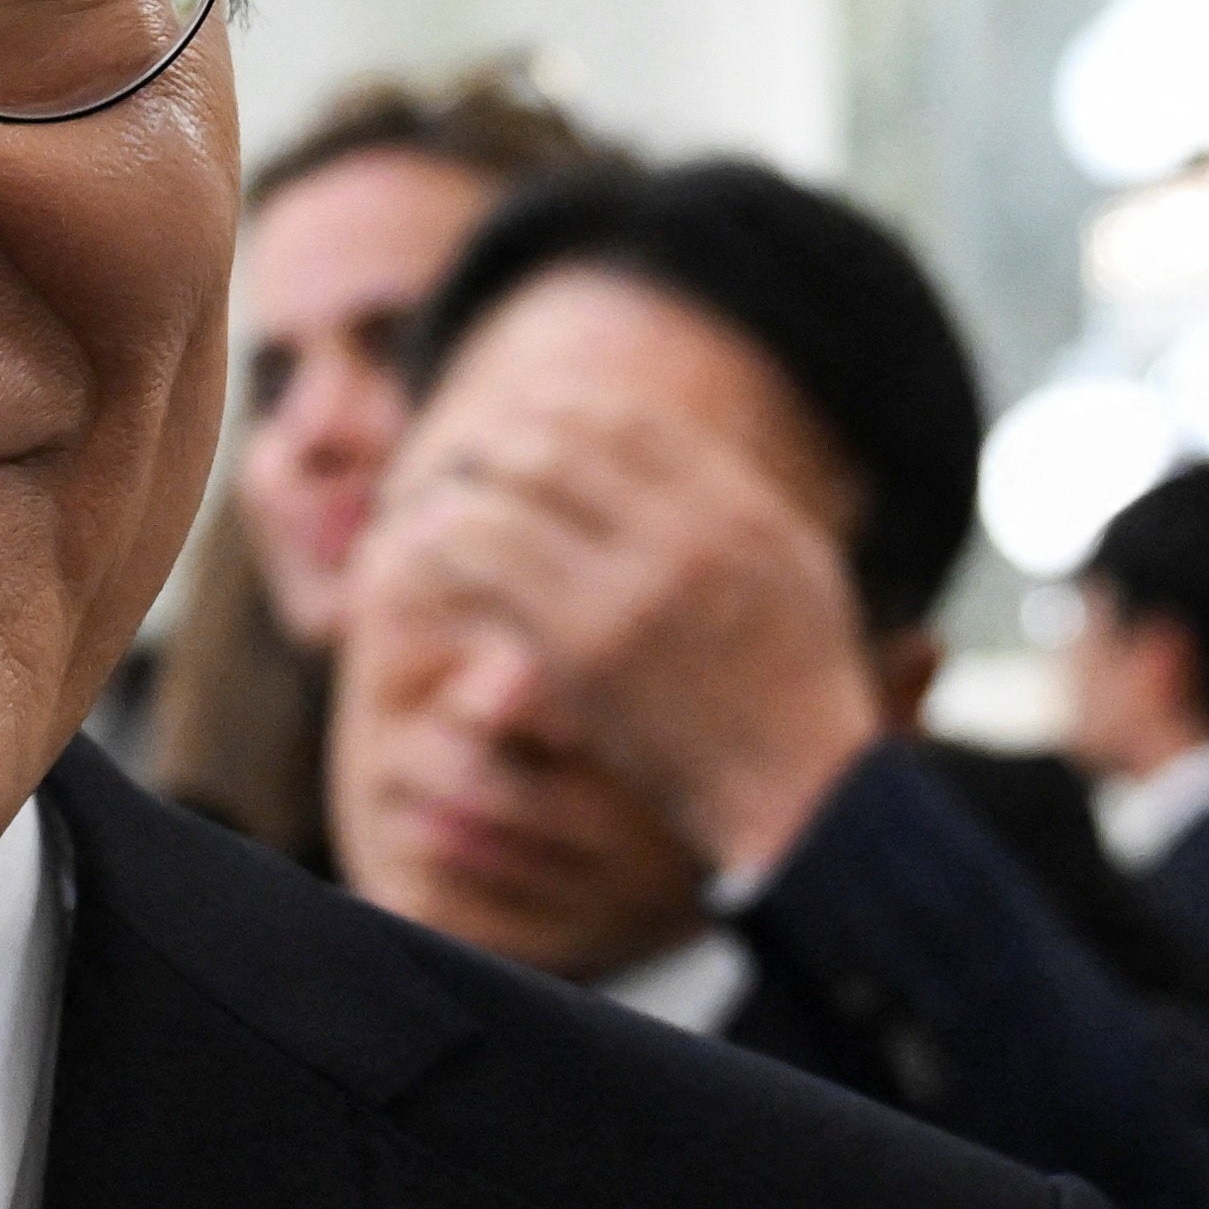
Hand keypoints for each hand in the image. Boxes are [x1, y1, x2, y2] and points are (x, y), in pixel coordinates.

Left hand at [350, 380, 894, 884]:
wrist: (802, 794)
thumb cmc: (796, 691)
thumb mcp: (795, 568)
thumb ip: (734, 503)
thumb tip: (666, 451)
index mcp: (734, 505)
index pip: (619, 418)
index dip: (549, 413)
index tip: (510, 436)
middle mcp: (684, 532)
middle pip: (550, 441)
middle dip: (484, 451)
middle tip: (444, 478)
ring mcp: (632, 587)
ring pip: (502, 490)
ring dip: (440, 500)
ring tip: (408, 525)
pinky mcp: (584, 647)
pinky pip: (477, 562)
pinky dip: (427, 558)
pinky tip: (406, 577)